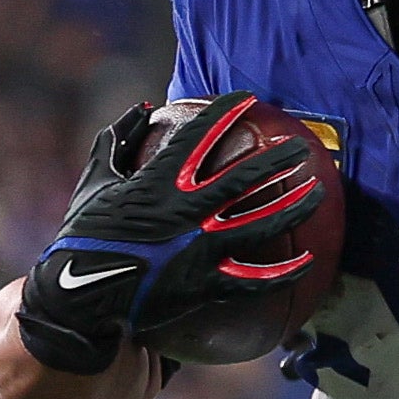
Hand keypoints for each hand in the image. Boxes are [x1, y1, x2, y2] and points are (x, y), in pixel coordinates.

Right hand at [14, 97, 329, 374]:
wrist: (80, 299)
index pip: (200, 137)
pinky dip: (284, 271)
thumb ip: (117, 141)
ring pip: (260, 224)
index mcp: (158, 182)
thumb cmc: (84, 235)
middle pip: (244, 178)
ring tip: (317, 191)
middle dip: (277, 159)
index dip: (227, 114)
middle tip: (301, 147)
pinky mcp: (205, 285)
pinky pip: (254, 279)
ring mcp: (199, 249)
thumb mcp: (95, 182)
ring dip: (294, 206)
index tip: (249, 99)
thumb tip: (141, 109)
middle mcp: (186, 212)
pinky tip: (309, 262)